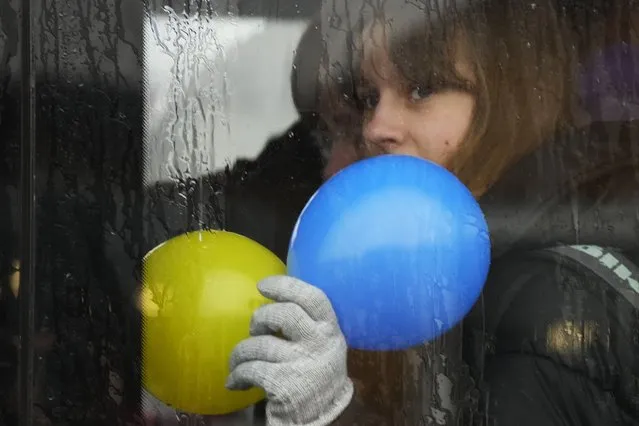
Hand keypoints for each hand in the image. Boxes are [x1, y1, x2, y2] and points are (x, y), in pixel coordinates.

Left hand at [226, 275, 352, 425]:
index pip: (313, 297)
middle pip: (283, 314)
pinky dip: (237, 374)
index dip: (286, 285)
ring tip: (237, 361)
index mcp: (330, 330)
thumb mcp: (323, 344)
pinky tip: (236, 381)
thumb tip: (274, 299)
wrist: (319, 419)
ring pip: (260, 344)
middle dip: (260, 318)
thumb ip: (308, 323)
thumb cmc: (315, 374)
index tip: (263, 285)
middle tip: (255, 329)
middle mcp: (320, 344)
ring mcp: (302, 364)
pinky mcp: (284, 384)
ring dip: (240, 352)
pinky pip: (250, 368)